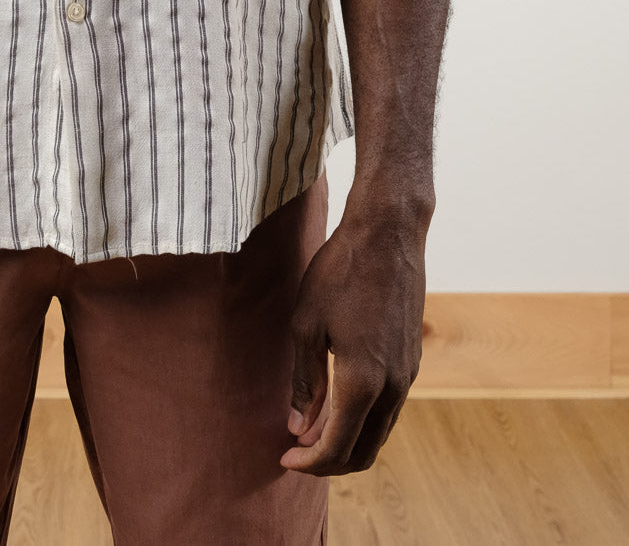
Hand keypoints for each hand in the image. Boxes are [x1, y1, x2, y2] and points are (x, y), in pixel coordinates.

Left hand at [279, 206, 426, 474]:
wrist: (388, 234)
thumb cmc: (340, 273)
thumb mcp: (307, 325)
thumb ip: (304, 381)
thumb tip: (298, 426)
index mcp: (363, 381)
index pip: (337, 447)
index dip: (309, 462)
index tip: (284, 458)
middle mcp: (393, 387)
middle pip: (364, 451)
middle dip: (329, 462)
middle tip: (297, 452)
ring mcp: (408, 374)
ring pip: (380, 432)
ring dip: (348, 442)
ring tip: (312, 430)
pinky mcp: (412, 359)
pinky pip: (389, 408)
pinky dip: (364, 420)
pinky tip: (339, 404)